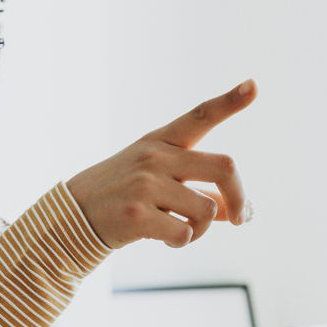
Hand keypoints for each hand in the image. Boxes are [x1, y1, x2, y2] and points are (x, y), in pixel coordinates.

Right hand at [66, 81, 255, 248]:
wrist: (73, 216)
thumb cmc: (121, 195)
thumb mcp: (156, 181)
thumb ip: (194, 189)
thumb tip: (232, 210)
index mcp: (161, 141)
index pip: (200, 115)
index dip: (229, 101)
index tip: (253, 85)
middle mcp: (156, 156)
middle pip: (223, 167)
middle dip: (239, 197)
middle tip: (239, 217)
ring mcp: (146, 184)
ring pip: (207, 209)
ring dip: (202, 228)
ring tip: (181, 228)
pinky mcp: (138, 215)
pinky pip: (185, 233)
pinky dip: (181, 240)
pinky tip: (161, 236)